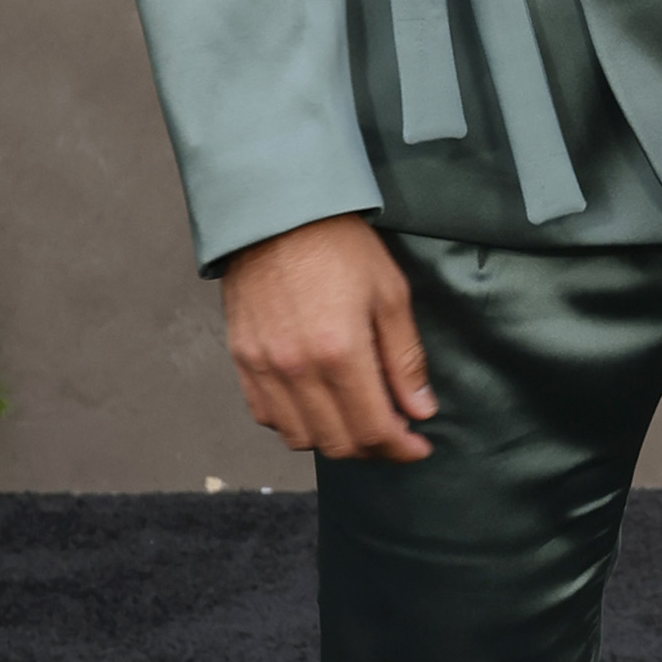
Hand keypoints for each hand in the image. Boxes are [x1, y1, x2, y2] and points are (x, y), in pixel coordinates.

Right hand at [223, 215, 435, 461]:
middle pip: (338, 442)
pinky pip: (267, 416)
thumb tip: (419, 410)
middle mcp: (297, 369)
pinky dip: (295, 424)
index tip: (418, 447)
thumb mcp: (390, 294)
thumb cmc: (338, 246)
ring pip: (300, 438)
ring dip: (334, 440)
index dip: (401, 448)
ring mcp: (264, 367)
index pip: (374, 429)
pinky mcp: (242, 359)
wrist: (276, 213)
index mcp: (340, 352)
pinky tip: (317, 406)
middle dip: (373, 448)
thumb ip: (404, 359)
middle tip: (393, 432)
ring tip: (356, 419)